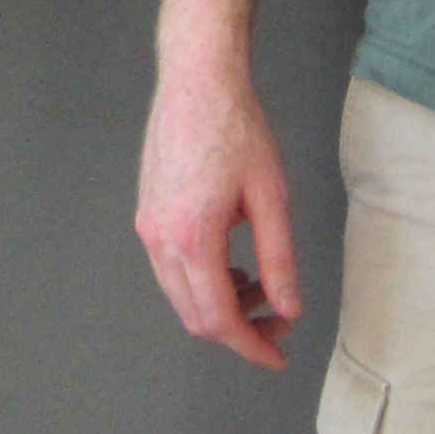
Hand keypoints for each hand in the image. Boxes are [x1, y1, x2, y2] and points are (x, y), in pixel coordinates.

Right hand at [136, 50, 300, 370]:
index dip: (250, 345)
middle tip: (278, 321)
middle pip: (195, 315)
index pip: (218, 318)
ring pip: (181, 295)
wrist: (197, 78)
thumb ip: (278, 259)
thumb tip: (288, 308)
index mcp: (192, 237)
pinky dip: (202, 280)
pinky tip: (232, 264)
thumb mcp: (270, 196)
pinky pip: (171, 268)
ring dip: (220, 305)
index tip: (278, 354)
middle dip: (239, 329)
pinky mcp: (146, 213)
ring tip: (259, 287)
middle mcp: (160, 238)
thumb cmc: (237, 127)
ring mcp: (147, 226)